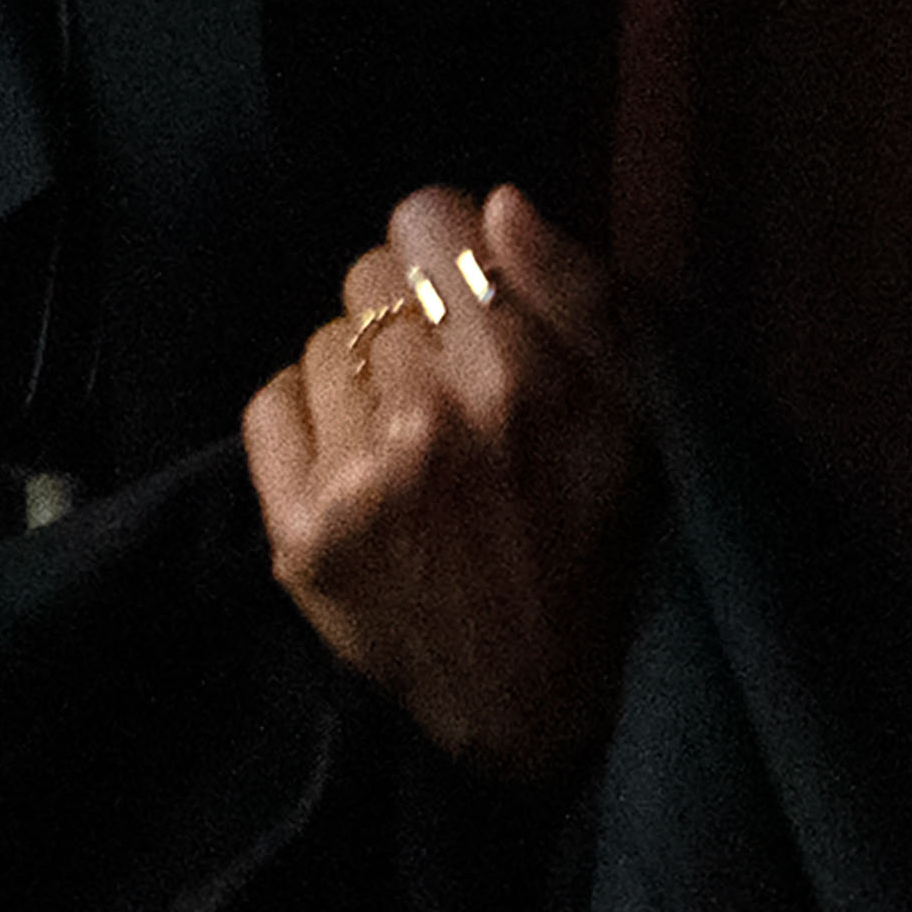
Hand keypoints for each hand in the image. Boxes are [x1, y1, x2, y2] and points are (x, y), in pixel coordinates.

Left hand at [243, 182, 641, 782]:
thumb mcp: (642, 415)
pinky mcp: (301, 536)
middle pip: (366, 279)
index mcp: (524, 379)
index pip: (423, 221)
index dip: (446, 249)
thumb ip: (578, 295)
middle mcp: (432, 423)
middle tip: (454, 385)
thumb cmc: (610, 543)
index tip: (468, 293)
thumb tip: (498, 201)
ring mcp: (359, 483)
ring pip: (321, 342)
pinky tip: (363, 467)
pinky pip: (270, 405)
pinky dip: (307, 423)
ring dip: (360, 375)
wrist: (550, 710)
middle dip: (408, 317)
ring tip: (416, 439)